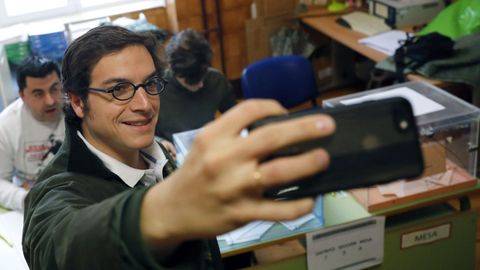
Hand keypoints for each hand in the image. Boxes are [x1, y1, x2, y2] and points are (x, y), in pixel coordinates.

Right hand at [141, 100, 334, 247]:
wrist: (172, 209)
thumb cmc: (195, 172)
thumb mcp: (206, 143)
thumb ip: (234, 131)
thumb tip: (277, 122)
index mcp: (214, 136)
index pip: (249, 109)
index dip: (274, 106)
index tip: (286, 112)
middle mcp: (225, 159)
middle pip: (271, 137)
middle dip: (305, 129)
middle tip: (328, 125)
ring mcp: (235, 188)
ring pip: (280, 172)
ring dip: (307, 163)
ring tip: (323, 158)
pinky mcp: (243, 214)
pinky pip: (278, 210)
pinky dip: (299, 205)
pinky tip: (310, 198)